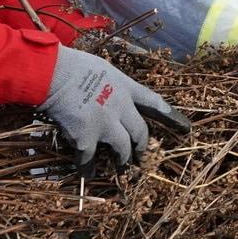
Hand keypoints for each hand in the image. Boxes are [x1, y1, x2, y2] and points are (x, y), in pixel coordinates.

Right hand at [39, 46, 189, 175]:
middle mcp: (121, 107)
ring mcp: (105, 124)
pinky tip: (88, 173)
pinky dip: (89, 168)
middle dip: (142, 146)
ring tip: (121, 165)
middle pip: (140, 132)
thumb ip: (111, 83)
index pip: (153, 102)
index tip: (184, 127)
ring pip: (122, 148)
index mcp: (125, 87)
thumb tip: (109, 91)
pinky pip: (89, 159)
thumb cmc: (73, 64)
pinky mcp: (86, 138)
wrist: (53, 73)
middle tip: (141, 155)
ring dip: (122, 159)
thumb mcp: (102, 68)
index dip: (169, 115)